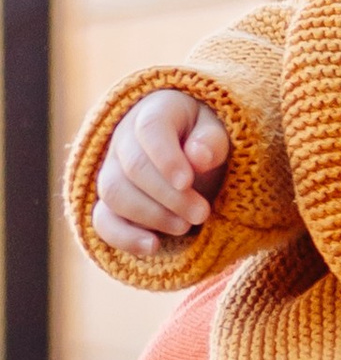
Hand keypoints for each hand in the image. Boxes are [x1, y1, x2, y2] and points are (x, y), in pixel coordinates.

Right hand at [95, 90, 230, 257]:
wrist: (192, 154)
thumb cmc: (206, 140)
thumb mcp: (218, 132)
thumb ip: (212, 141)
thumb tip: (198, 156)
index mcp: (154, 112)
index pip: (150, 130)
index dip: (166, 158)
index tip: (187, 181)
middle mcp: (124, 139)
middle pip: (133, 168)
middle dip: (169, 196)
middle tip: (202, 213)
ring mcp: (112, 171)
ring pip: (114, 194)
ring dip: (151, 216)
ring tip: (185, 227)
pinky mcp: (109, 203)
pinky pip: (102, 221)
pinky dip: (123, 237)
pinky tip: (152, 247)